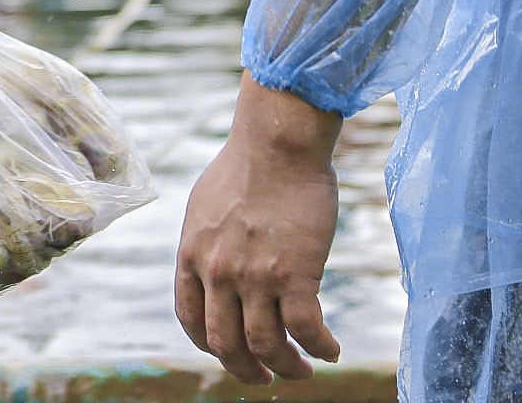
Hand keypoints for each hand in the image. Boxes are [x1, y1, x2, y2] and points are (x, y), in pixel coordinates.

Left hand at [175, 73, 343, 383]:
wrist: (276, 143)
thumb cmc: (246, 165)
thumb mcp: (205, 206)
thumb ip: (205, 241)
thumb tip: (209, 259)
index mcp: (192, 255)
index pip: (191, 319)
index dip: (210, 345)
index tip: (229, 353)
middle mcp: (217, 272)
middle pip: (224, 343)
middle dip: (246, 369)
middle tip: (266, 377)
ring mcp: (254, 275)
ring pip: (266, 346)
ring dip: (287, 368)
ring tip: (303, 370)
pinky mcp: (294, 273)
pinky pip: (306, 330)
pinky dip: (319, 348)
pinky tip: (331, 350)